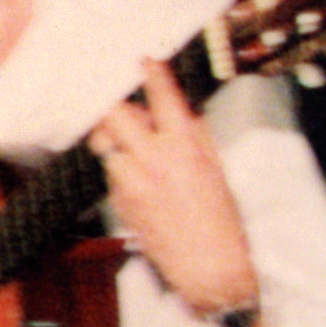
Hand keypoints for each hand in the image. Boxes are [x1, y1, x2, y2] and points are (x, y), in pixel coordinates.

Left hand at [91, 61, 257, 300]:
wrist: (206, 265)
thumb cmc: (218, 218)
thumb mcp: (215, 166)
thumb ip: (193, 133)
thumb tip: (178, 108)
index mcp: (183, 147)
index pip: (162, 97)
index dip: (151, 72)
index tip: (144, 60)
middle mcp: (152, 160)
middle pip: (114, 115)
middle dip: (112, 104)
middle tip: (119, 103)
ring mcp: (130, 182)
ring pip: (106, 144)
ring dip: (115, 139)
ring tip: (132, 145)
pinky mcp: (118, 201)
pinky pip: (111, 173)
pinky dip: (120, 169)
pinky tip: (138, 179)